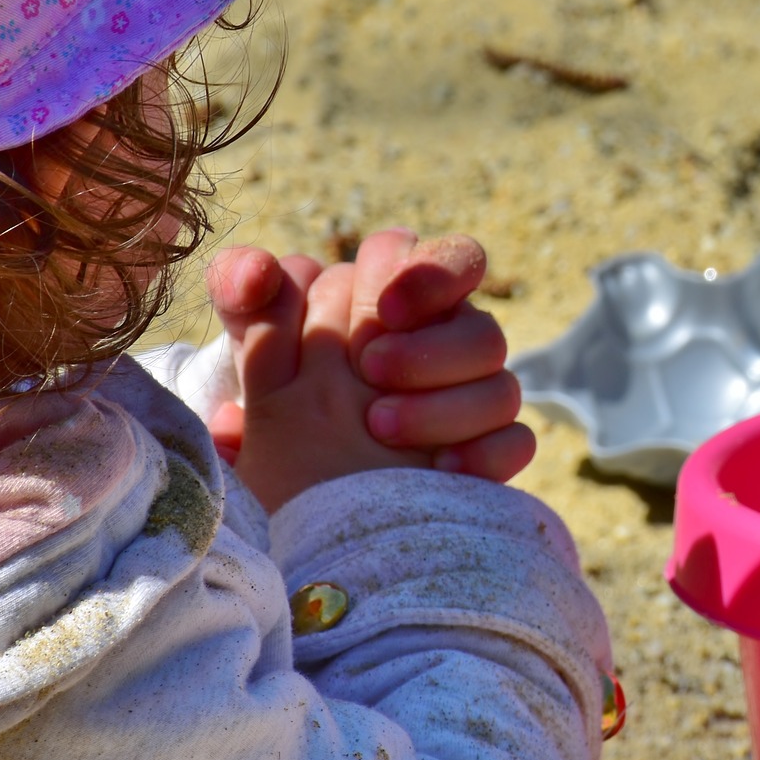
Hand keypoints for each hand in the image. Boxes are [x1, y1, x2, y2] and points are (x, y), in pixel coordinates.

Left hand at [205, 231, 534, 512]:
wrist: (288, 499)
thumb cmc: (279, 401)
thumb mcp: (252, 347)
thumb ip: (244, 292)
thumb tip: (258, 271)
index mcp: (414, 308)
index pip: (454, 260)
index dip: (429, 275)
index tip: (383, 308)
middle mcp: (452, 351)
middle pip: (484, 328)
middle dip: (428, 350)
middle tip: (370, 371)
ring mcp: (473, 408)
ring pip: (504, 388)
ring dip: (444, 405)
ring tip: (379, 426)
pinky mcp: (483, 462)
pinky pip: (515, 447)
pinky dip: (483, 455)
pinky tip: (438, 470)